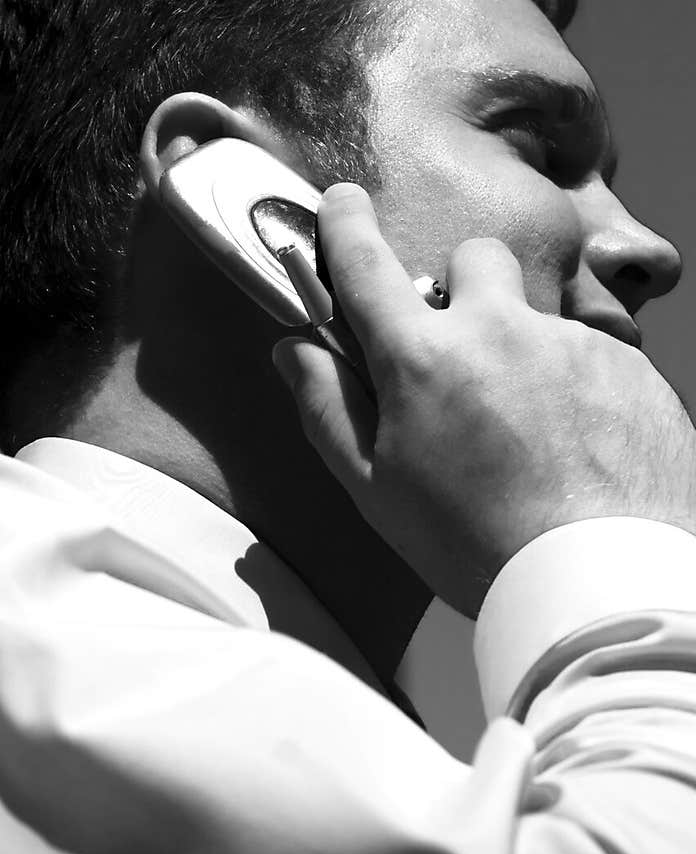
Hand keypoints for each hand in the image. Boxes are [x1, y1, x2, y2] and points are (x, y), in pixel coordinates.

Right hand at [273, 184, 695, 618]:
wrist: (598, 580)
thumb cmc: (477, 548)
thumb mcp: (377, 493)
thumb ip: (329, 411)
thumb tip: (293, 351)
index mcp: (423, 361)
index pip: (368, 265)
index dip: (345, 227)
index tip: (342, 204)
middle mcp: (499, 331)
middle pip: (474, 258)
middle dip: (464, 290)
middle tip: (463, 355)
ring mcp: (571, 344)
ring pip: (539, 317)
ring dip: (525, 352)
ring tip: (530, 435)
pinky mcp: (628, 367)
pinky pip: (593, 358)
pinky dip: (579, 392)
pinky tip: (575, 453)